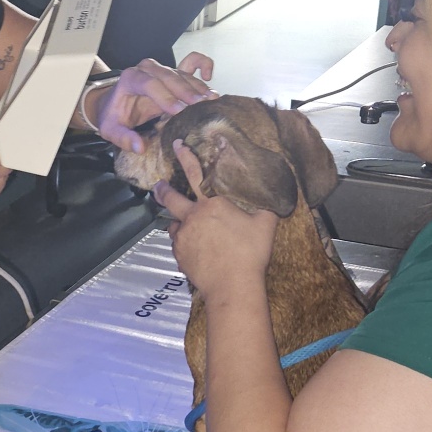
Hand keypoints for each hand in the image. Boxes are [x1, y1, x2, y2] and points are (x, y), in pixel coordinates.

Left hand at [90, 56, 214, 151]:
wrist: (113, 104)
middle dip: (186, 91)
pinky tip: (209, 77)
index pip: (150, 84)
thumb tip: (140, 148)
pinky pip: (191, 62)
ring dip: (197, 86)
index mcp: (131, 78)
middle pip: (169, 76)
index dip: (165, 97)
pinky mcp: (172, 71)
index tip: (179, 111)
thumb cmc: (114, 116)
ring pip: (182, 73)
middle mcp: (147, 68)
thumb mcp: (111, 130)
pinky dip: (203, 65)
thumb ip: (123, 138)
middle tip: (201, 105)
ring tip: (210, 100)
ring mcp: (162, 68)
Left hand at [153, 138, 277, 295]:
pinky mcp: (179, 255)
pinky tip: (196, 249)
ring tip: (187, 228)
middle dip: (163, 189)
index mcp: (213, 203)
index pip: (196, 173)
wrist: (232, 286)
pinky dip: (184, 243)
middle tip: (158, 185)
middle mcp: (193, 217)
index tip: (177, 145)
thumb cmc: (250, 253)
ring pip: (174, 224)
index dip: (185, 157)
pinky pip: (178, 244)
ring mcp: (183, 237)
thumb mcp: (266, 226)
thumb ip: (266, 208)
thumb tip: (274, 198)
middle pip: (171, 198)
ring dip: (178, 223)